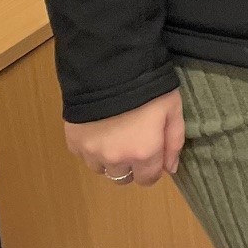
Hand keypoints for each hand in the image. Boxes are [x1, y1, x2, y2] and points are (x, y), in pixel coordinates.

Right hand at [64, 89, 184, 188]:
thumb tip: (170, 169)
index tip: (152, 154)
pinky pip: (84, 156)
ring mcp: (92, 153)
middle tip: (134, 141)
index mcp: (144, 153)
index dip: (152, 169)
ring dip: (110, 159)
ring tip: (116, 134)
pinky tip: (99, 128)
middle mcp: (116, 160)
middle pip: (124, 178)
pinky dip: (92, 148)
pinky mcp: (73, 143)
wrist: (110, 69)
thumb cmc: (148, 87)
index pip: (148, 179)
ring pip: (102, 169)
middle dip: (131, 165)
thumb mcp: (173, 109)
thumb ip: (174, 141)